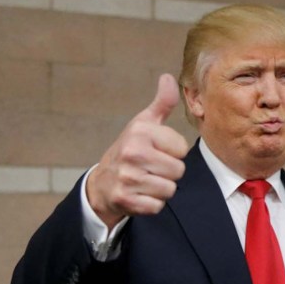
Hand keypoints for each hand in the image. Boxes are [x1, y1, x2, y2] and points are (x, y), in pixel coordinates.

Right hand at [86, 74, 187, 228]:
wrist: (102, 183)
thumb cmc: (130, 150)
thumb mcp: (143, 124)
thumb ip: (162, 103)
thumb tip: (168, 77)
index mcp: (141, 132)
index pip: (182, 149)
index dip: (174, 152)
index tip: (157, 151)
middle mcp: (132, 152)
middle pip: (178, 171)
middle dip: (169, 172)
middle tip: (151, 168)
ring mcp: (128, 177)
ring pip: (170, 189)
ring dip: (161, 188)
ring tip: (146, 180)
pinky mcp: (126, 199)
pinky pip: (158, 206)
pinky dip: (152, 204)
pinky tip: (140, 194)